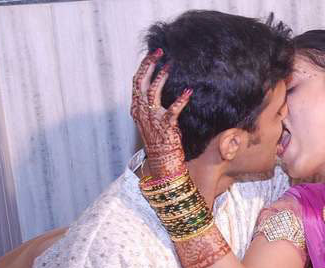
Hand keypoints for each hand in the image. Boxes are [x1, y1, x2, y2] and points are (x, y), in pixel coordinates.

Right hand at [131, 49, 191, 182]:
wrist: (162, 160)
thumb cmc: (159, 140)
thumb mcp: (150, 120)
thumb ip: (150, 106)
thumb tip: (156, 91)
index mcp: (137, 108)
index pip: (136, 82)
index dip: (144, 66)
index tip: (153, 55)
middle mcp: (142, 111)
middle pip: (141, 81)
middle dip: (149, 64)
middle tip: (159, 52)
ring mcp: (152, 118)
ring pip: (153, 91)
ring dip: (162, 76)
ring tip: (170, 65)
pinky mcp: (165, 125)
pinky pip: (173, 109)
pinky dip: (181, 99)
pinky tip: (188, 91)